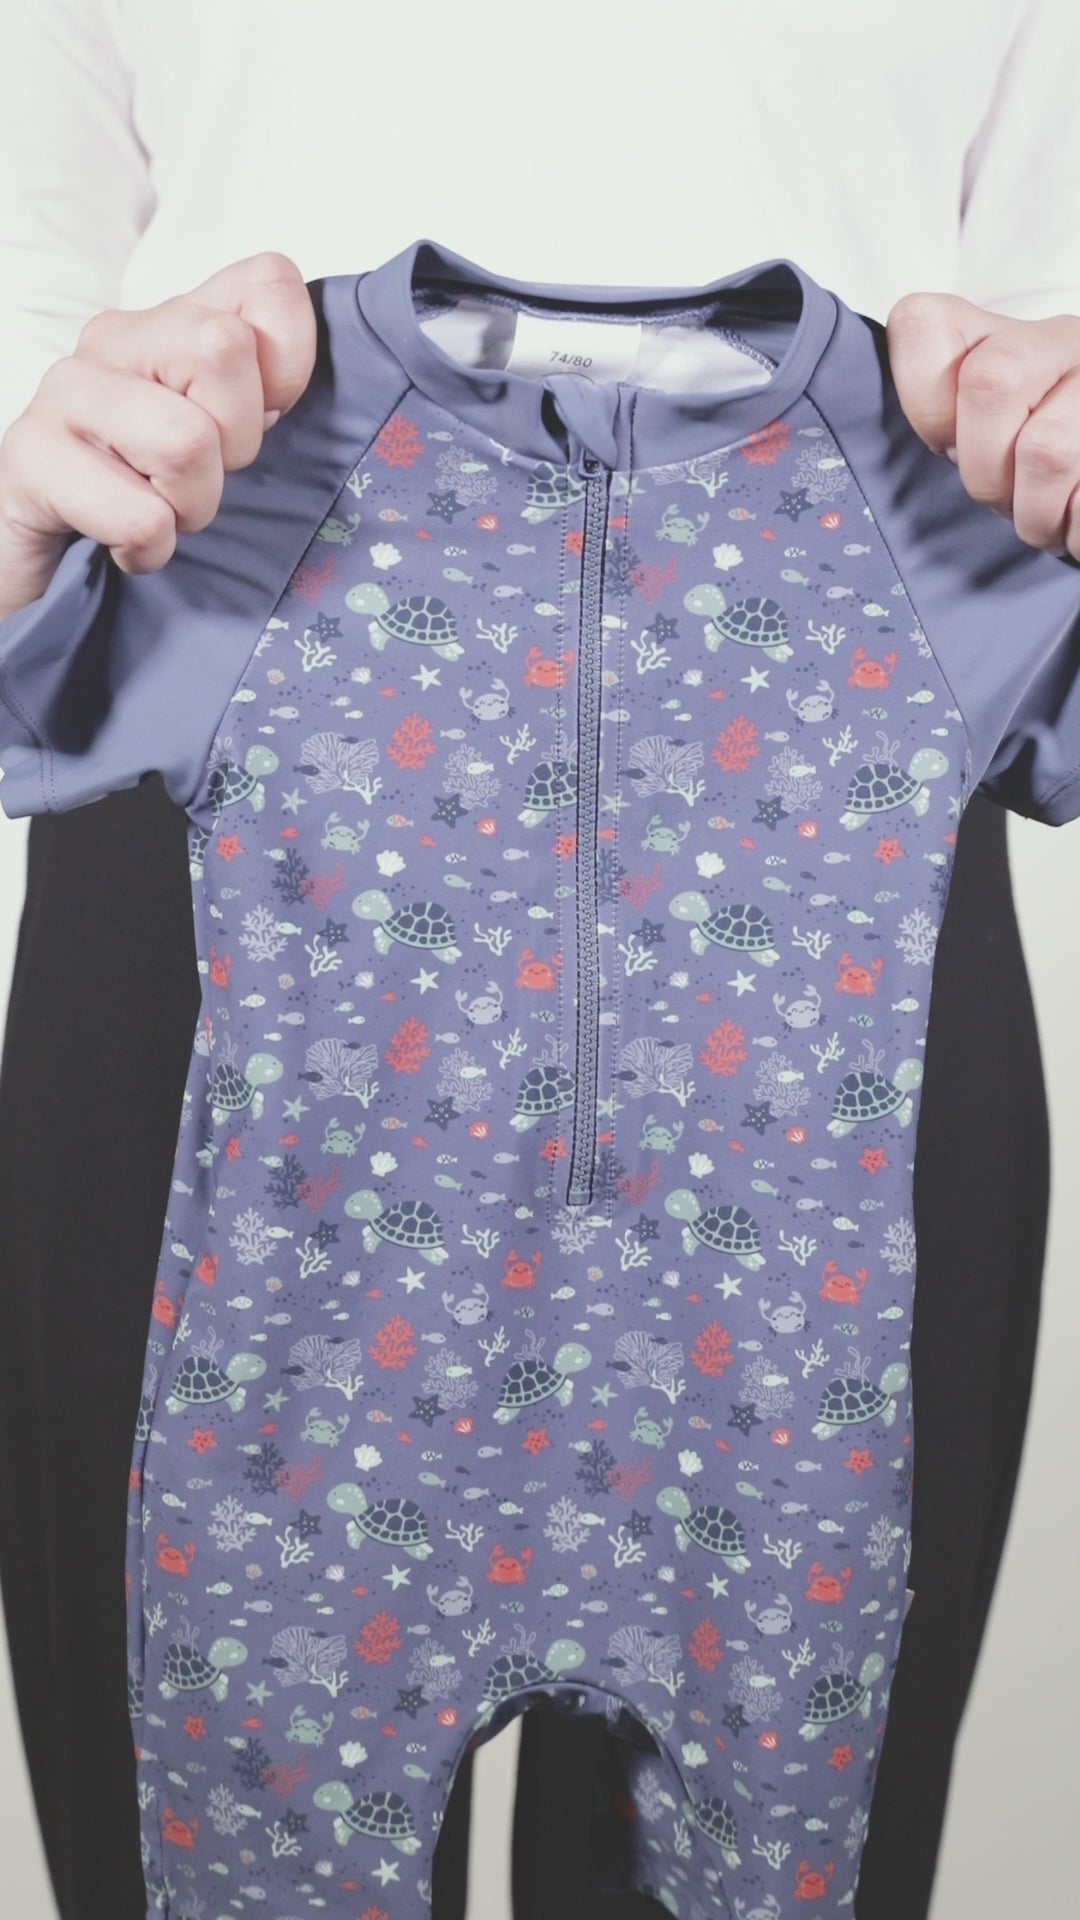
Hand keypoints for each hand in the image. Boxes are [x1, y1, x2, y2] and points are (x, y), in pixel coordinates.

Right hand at [0, 251, 317, 618]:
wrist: (38, 559)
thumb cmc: (143, 495)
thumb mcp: (225, 438)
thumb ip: (272, 392)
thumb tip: (329, 388)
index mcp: (172, 320)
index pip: (268, 282)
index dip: (288, 364)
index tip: (261, 420)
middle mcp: (115, 339)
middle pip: (223, 349)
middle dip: (234, 443)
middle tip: (200, 476)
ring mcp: (65, 394)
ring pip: (185, 441)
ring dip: (189, 507)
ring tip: (161, 512)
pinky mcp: (31, 461)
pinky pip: (139, 513)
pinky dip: (149, 549)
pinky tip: (126, 546)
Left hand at [885, 292, 1079, 561]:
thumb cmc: (1024, 469)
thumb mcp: (971, 439)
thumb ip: (933, 426)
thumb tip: (828, 479)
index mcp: (995, 333)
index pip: (920, 323)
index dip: (924, 402)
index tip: (946, 446)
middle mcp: (1056, 339)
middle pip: (990, 380)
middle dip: (984, 468)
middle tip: (1000, 497)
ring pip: (1046, 449)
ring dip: (1036, 511)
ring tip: (1045, 518)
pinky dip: (1076, 527)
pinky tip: (1074, 523)